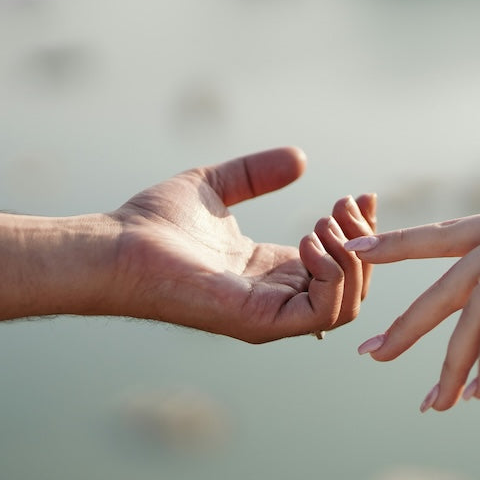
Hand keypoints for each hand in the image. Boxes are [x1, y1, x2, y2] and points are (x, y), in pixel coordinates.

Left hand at [110, 146, 375, 342]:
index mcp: (271, 274)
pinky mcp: (259, 322)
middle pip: (353, 287)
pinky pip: (321, 312)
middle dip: (361, 242)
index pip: (339, 264)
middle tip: (345, 205)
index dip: (358, 231)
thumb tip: (300, 158)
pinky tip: (311, 242)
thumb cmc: (152, 224)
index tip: (362, 195)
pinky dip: (330, 277)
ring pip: (347, 306)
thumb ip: (256, 174)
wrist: (116, 247)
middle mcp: (276, 299)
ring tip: (326, 222)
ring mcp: (270, 316)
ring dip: (350, 260)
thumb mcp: (216, 186)